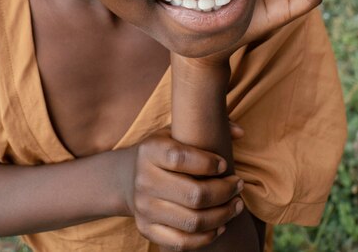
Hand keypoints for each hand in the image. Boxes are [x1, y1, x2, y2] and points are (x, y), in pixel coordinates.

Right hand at [127, 128, 243, 249]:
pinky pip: (182, 242)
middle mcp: (144, 180)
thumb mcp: (175, 131)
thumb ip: (205, 126)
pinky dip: (206, 237)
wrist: (128, 178)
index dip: (208, 163)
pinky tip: (221, 225)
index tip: (224, 164)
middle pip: (193, 194)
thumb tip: (239, 132)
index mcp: (149, 151)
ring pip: (192, 221)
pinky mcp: (146, 229)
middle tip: (238, 185)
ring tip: (236, 205)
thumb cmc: (163, 151)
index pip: (180, 158)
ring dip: (222, 215)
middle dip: (224, 192)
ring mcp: (144, 207)